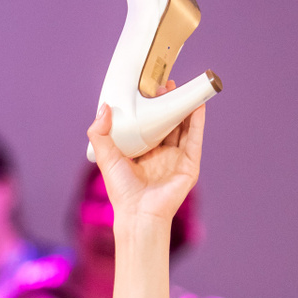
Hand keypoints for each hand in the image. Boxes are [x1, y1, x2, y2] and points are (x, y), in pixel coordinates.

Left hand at [86, 85, 204, 230]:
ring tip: (183, 89)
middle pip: (168, 123)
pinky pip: (195, 139)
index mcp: (142, 153)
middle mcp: (161, 155)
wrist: (139, 213)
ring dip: (185, 108)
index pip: (149, 125)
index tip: (149, 89)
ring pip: (184, 128)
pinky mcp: (190, 165)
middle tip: (166, 84)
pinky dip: (197, 122)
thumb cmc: (122, 191)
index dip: (151, 107)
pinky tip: (197, 106)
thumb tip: (104, 107)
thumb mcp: (106, 157)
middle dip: (168, 104)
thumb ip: (100, 133)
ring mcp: (177, 160)